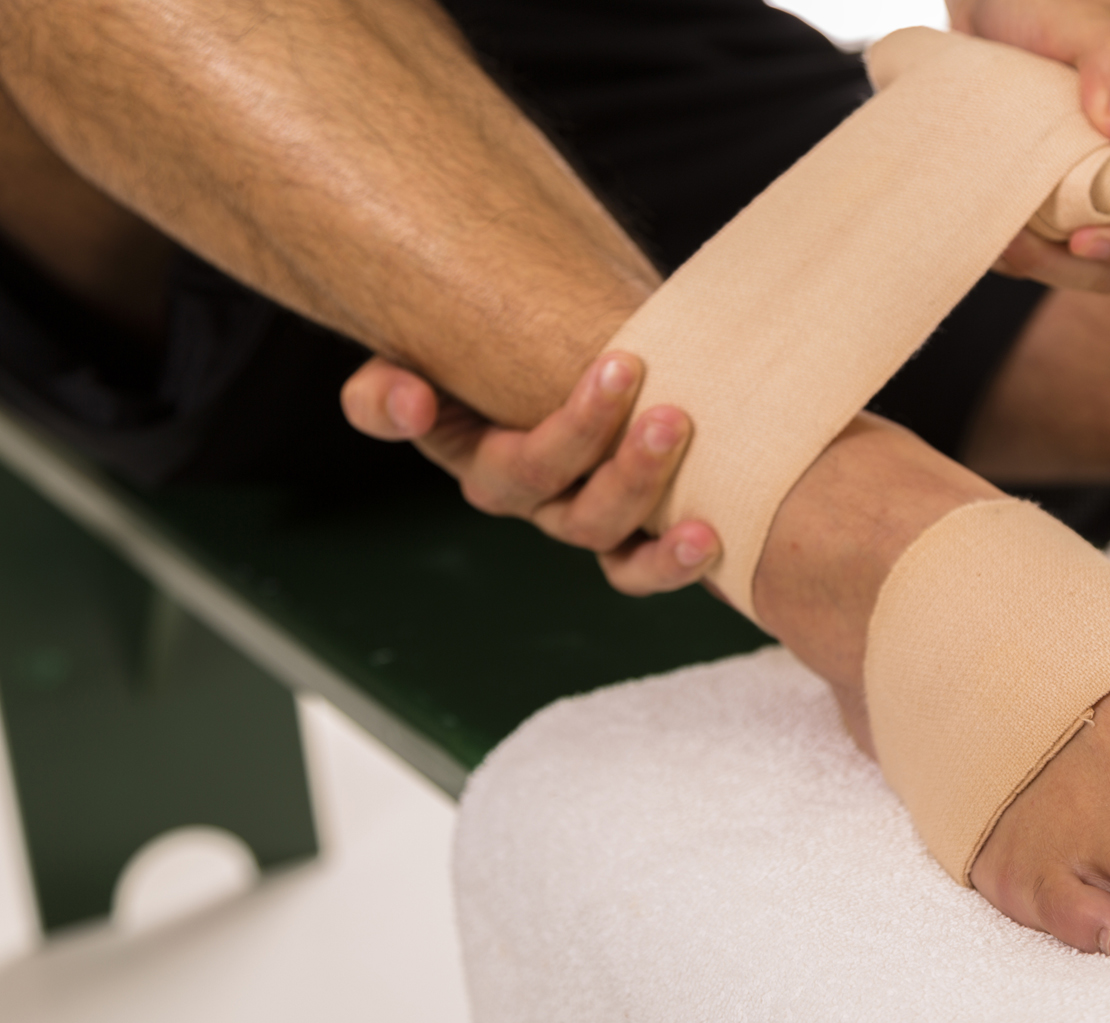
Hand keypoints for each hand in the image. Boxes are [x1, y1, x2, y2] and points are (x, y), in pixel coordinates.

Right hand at [341, 352, 720, 595]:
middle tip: (633, 367)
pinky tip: (708, 537)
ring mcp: (585, 517)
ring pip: (606, 532)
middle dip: (599, 436)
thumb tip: (408, 402)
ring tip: (676, 428)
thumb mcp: (420, 363)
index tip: (608, 366)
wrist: (562, 349)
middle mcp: (535, 500)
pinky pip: (642, 567)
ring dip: (643, 489)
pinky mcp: (633, 528)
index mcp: (482, 462)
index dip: (543, 429)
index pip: (505, 464)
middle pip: (564, 497)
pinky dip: (672, 562)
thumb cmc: (489, 355)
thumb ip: (382, 391)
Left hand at [951, 0, 1109, 291]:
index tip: (1086, 242)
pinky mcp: (1053, 199)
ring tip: (999, 237)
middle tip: (1020, 244)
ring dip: (1043, 268)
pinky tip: (987, 226)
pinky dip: (1015, 254)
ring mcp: (1097, 190)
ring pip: (1089, 267)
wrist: (993, 1)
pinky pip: (1044, 250)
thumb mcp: (1083, 16)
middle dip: (1080, 268)